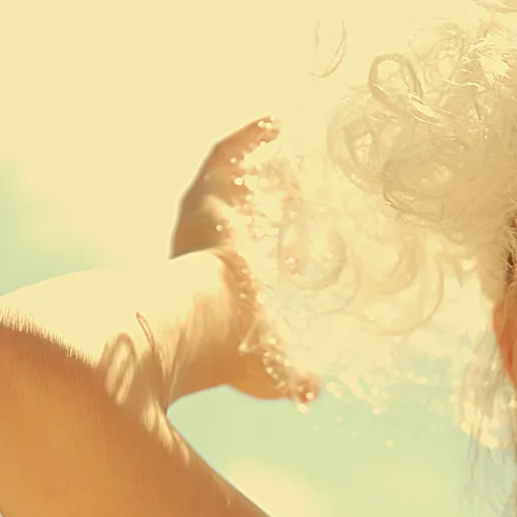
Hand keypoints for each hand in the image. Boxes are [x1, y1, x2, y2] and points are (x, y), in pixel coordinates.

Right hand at [170, 117, 320, 404]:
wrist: (202, 324)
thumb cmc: (232, 352)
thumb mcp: (271, 372)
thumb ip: (294, 378)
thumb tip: (313, 392)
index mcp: (220, 288)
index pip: (247, 263)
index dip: (275, 255)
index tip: (297, 255)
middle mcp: (205, 248)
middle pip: (237, 216)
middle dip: (268, 202)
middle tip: (297, 192)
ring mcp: (203, 220)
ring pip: (228, 180)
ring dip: (255, 164)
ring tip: (284, 147)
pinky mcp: (204, 196)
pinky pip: (224, 155)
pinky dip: (247, 138)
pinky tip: (275, 124)